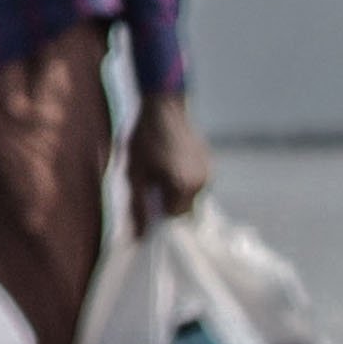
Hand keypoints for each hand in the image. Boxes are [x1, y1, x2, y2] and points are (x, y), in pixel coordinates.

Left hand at [126, 91, 210, 231]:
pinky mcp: (210, 162)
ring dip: (176, 194)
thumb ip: (137, 206)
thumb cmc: (143, 139)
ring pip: (192, 198)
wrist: (163, 106)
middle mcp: (202, 182)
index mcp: (184, 187)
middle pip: (185, 211)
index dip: (158, 218)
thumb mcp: (133, 174)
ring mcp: (209, 172)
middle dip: (167, 207)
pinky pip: (197, 183)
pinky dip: (183, 183)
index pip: (174, 220)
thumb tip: (138, 237)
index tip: (145, 210)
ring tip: (157, 175)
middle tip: (149, 190)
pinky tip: (168, 167)